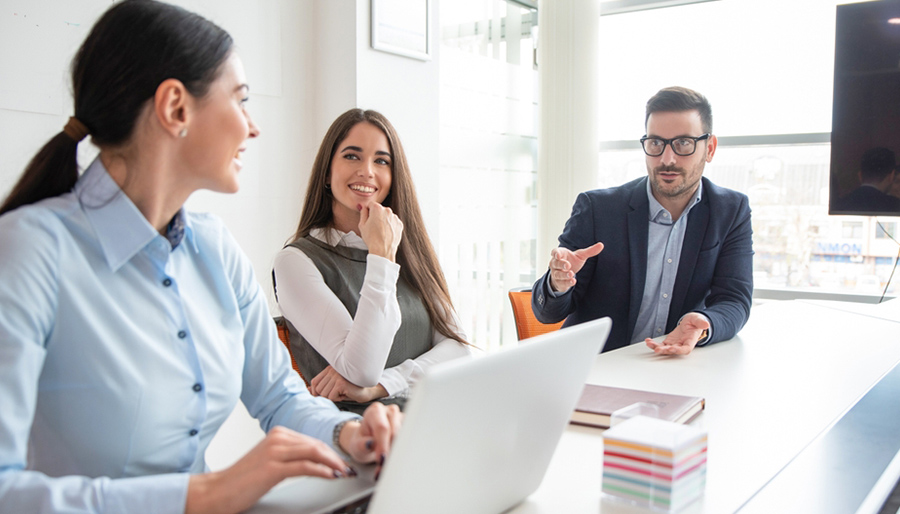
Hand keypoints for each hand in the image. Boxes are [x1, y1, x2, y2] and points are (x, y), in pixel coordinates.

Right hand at [185, 426, 353, 513]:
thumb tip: (316, 462)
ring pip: (315, 453)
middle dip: (336, 457)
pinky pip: (306, 466)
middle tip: (349, 468)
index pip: (313, 441)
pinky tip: (332, 476)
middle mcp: (278, 438)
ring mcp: (275, 451)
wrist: (217, 491)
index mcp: (278, 434)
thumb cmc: (243, 480)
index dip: (330, 452)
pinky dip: (323, 471)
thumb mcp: (270, 461)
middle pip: (317, 445)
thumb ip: (291, 457)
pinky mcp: (273, 467)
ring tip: (344, 473)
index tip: (343, 462)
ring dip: (334, 463)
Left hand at [310, 366, 387, 402]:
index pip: (314, 382)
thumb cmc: (351, 389)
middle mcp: (332, 370)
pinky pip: (331, 396)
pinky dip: (337, 399)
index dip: (315, 391)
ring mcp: (337, 376)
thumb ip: (321, 387)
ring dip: (332, 397)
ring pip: (324, 394)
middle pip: (318, 389)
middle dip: (326, 396)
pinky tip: (345, 394)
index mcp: (329, 369)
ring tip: (342, 393)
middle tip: (337, 394)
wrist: (367, 390)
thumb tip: (307, 390)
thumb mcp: (334, 387)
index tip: (323, 396)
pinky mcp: (341, 383)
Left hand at [338, 403, 402, 477]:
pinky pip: (410, 440)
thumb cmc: (362, 442)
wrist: (368, 442)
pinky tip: (395, 456)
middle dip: (390, 451)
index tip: (380, 459)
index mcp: (375, 411)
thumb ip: (361, 445)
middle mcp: (390, 411)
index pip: (382, 427)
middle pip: (395, 433)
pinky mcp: (409, 425)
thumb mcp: (356, 445)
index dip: (383, 444)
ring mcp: (401, 417)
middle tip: (383, 466)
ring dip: (396, 453)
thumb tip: (370, 444)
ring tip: (387, 462)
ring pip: (404, 437)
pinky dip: (403, 451)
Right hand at [358, 203, 402, 261]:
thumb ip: (363, 213)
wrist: (383, 250)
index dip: (368, 210)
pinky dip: (390, 226)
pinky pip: (393, 222)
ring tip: (380, 231)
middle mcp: (388, 210)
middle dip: (376, 215)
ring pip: (387, 216)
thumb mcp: (362, 225)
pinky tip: (386, 233)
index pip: (371, 204)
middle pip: (380, 209)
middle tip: (373, 226)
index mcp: (377, 208)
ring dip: (384, 220)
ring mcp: (395, 217)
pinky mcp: (400, 224)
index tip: (368, 217)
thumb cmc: (371, 238)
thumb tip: (363, 207)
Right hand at [548, 242, 603, 293]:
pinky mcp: (559, 282)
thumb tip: (601, 245)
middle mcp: (555, 263)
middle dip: (561, 264)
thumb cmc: (572, 261)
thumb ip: (590, 251)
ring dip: (564, 274)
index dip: (556, 253)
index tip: (558, 255)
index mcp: (560, 254)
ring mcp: (556, 273)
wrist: (565, 274)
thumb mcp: (580, 256)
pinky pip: (561, 282)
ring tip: (571, 274)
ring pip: (558, 274)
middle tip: (568, 265)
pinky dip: (567, 282)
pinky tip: (573, 281)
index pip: (555, 252)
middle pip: (555, 263)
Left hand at [645, 312, 710, 355]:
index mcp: (690, 341)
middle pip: (673, 351)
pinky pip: (661, 345)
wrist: (690, 323)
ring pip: (665, 349)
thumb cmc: (695, 322)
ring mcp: (675, 344)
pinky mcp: (669, 342)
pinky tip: (648, 341)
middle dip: (665, 351)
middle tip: (657, 349)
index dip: (679, 350)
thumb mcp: (698, 319)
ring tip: (649, 344)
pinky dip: (654, 344)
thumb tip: (706, 324)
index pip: (686, 349)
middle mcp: (682, 345)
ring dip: (657, 348)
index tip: (672, 348)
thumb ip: (701, 322)